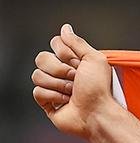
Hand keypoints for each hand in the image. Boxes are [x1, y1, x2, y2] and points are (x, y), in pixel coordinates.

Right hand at [31, 24, 113, 140]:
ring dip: (58, 85)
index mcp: (74, 61)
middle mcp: (63, 73)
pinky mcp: (47, 102)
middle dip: (59, 69)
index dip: (65, 53)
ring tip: (72, 93)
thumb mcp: (94, 59)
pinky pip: (37, 92)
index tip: (79, 63)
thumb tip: (65, 28)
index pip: (55, 44)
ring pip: (37, 75)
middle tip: (75, 79)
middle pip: (41, 58)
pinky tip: (66, 102)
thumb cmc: (100, 89)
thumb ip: (78, 42)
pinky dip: (53, 97)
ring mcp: (54, 87)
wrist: (97, 114)